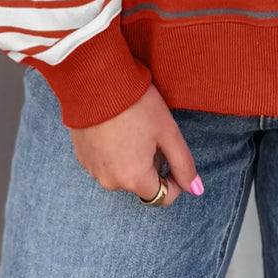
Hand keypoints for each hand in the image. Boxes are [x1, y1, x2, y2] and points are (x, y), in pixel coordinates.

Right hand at [69, 82, 203, 205]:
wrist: (95, 80)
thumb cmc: (136, 104)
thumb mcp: (167, 131)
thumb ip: (183, 163)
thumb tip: (196, 190)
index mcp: (133, 179)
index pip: (162, 197)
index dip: (174, 180)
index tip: (173, 155)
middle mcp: (109, 182)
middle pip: (141, 184)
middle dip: (151, 165)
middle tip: (152, 133)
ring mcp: (92, 170)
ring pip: (121, 173)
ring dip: (131, 159)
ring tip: (133, 127)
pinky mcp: (81, 156)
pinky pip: (104, 163)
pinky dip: (113, 152)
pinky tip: (116, 127)